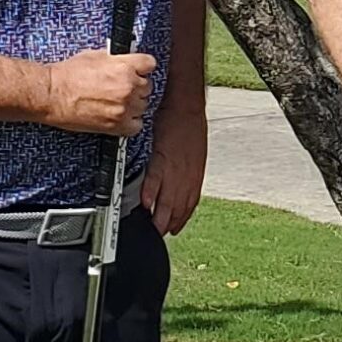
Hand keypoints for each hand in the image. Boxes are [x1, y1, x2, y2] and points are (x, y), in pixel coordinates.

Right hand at [42, 48, 156, 135]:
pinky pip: (137, 125)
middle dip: (136, 86)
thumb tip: (126, 61)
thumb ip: (116, 59)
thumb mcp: (95, 55)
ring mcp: (124, 107)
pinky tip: (119, 116)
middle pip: (147, 86)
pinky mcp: (117, 125)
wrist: (52, 94)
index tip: (138, 71)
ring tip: (116, 102)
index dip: (142, 68)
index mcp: (124, 66)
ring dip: (133, 104)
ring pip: (143, 106)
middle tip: (121, 88)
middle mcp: (128, 86)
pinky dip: (130, 122)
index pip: (150, 64)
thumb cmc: (67, 75)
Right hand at [141, 94, 206, 236]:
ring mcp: (174, 166)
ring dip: (159, 215)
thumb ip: (188, 170)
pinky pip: (156, 178)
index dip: (182, 218)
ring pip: (167, 197)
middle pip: (178, 205)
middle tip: (159, 235)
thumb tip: (182, 181)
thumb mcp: (195, 152)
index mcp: (195, 173)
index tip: (174, 229)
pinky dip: (151, 192)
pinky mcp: (162, 156)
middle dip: (169, 222)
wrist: (186, 106)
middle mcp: (187, 173)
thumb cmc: (189, 126)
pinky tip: (146, 204)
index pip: (190, 202)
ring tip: (151, 228)